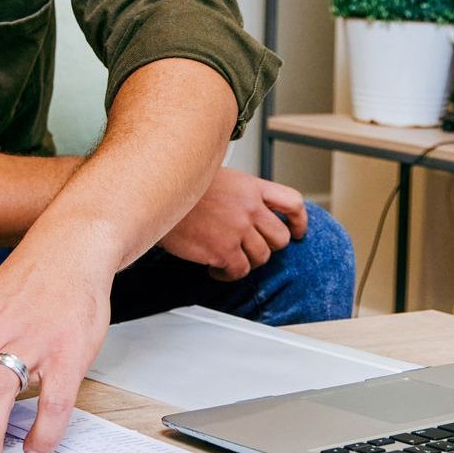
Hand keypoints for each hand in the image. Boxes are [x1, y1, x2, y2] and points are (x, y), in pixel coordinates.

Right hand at [158, 167, 307, 279]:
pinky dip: (228, 275)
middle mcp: (249, 207)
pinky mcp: (223, 250)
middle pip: (280, 237)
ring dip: (246, 262)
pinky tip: (214, 269)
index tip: (297, 232)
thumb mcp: (215, 177)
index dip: (299, 221)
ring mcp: (238, 229)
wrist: (154, 194)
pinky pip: (239, 271)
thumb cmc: (178, 186)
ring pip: (262, 258)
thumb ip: (237, 193)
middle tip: (250, 249)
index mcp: (250, 186)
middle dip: (268, 247)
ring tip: (227, 259)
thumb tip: (245, 211)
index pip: (292, 203)